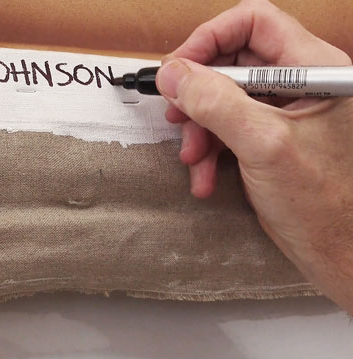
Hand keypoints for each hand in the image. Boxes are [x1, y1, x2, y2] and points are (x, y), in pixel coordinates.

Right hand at [156, 0, 352, 311]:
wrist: (336, 251)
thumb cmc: (322, 202)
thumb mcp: (263, 144)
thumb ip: (216, 103)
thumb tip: (174, 74)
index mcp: (314, 68)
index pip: (254, 22)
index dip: (210, 39)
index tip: (179, 70)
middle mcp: (299, 83)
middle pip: (232, 61)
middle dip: (198, 93)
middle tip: (177, 117)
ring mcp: (282, 112)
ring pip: (223, 97)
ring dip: (199, 127)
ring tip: (193, 158)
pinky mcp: (268, 137)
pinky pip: (226, 127)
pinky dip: (208, 149)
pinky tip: (205, 176)